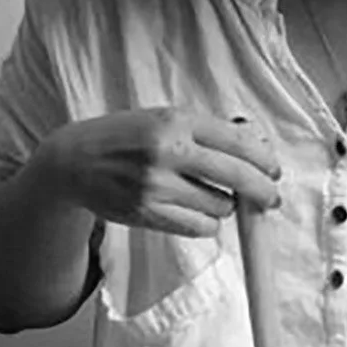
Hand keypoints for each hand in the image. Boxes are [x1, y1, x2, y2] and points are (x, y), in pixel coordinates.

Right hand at [36, 108, 281, 237]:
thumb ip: (207, 132)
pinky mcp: (147, 213)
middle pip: (239, 177)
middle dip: (264, 190)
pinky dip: (207, 222)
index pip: (240, 142)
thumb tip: (259, 149)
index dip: (265, 160)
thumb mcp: (163, 119)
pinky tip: (196, 211)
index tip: (274, 170)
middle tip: (270, 197)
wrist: (72, 162)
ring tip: (212, 197)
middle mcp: (166, 151)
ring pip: (222, 206)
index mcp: (175, 121)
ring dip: (226, 205)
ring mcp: (155, 185)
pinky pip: (201, 227)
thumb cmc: (125, 138)